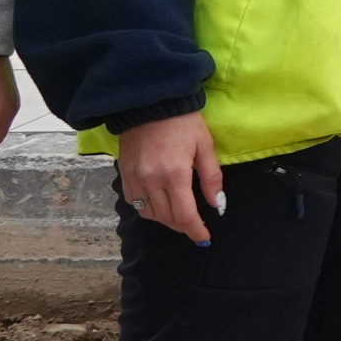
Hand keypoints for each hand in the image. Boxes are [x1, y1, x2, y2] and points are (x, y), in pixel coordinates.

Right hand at [114, 111, 224, 238]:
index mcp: (175, 174)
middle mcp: (151, 181)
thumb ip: (211, 178)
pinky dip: (148, 209)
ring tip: (179, 217)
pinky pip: (134, 202)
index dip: (195, 230)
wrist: (151, 102)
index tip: (204, 239)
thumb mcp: (205, 146)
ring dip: (165, 220)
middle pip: (166, 218)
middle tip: (195, 227)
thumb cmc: (184, 122)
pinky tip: (160, 205)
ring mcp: (135, 178)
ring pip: (149, 213)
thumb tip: (217, 205)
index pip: (185, 214)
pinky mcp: (124, 174)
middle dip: (183, 227)